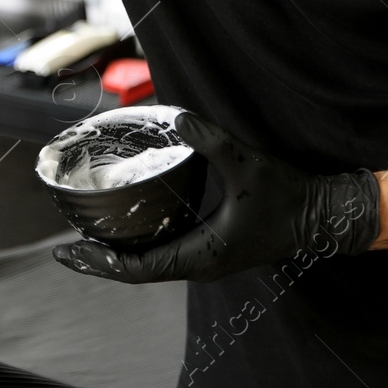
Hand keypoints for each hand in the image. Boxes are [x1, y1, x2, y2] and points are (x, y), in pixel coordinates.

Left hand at [52, 111, 379, 283]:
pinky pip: (165, 253)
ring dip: (118, 254)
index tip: (70, 253)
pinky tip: (126, 228)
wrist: (322, 215)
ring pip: (150, 264)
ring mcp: (206, 258)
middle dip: (100, 260)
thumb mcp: (247, 165)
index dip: (101, 262)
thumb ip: (211, 141)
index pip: (138, 269)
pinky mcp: (211, 247)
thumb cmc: (288, 198)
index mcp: (201, 255)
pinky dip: (140, 246)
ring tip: (86, 240)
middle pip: (137, 270)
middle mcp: (199, 264)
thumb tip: (178, 117)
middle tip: (65, 248)